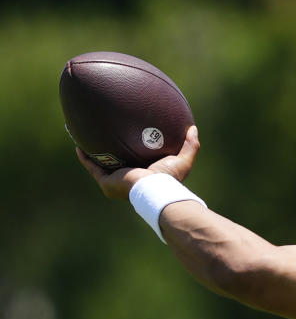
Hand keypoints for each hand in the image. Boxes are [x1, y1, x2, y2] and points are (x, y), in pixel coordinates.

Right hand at [76, 126, 199, 198]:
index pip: (135, 162)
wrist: (155, 190)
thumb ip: (190, 145)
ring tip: (85, 139)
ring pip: (100, 165)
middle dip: (109, 153)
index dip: (130, 152)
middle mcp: (127, 180)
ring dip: (92, 153)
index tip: (128, 139)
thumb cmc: (169, 179)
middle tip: (105, 137)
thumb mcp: (182, 160)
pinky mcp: (106, 182)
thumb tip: (193, 128)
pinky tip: (79, 146)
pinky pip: (93, 167)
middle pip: (115, 164)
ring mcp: (115, 182)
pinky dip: (85, 158)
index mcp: (143, 175)